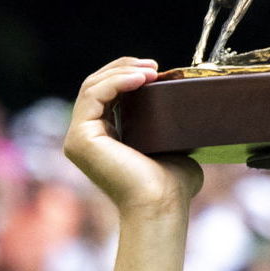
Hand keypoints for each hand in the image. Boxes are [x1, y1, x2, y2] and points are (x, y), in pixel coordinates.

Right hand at [63, 58, 202, 211]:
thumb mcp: (173, 148)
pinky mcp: (80, 138)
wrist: (163, 205)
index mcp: (104, 139)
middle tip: (154, 65)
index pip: (107, 95)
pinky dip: (117, 81)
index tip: (157, 70)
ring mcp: (78, 138)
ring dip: (122, 71)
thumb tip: (190, 115)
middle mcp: (86, 138)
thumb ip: (170, 130)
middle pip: (96, 86)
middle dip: (124, 68)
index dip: (128, 75)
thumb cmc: (172, 186)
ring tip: (152, 69)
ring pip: (92, 87)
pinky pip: (94, 95)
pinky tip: (141, 78)